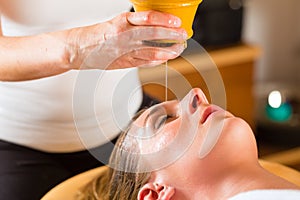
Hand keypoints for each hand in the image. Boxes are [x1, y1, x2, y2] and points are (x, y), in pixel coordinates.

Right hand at [66, 11, 187, 69]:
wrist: (80, 49)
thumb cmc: (99, 35)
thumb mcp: (117, 23)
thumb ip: (135, 25)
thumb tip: (158, 25)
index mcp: (123, 22)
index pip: (149, 18)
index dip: (166, 20)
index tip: (177, 22)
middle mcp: (125, 36)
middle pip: (154, 35)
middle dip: (172, 36)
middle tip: (183, 36)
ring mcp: (125, 51)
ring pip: (152, 52)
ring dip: (169, 51)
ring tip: (178, 49)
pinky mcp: (125, 63)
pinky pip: (145, 63)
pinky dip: (157, 61)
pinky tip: (164, 59)